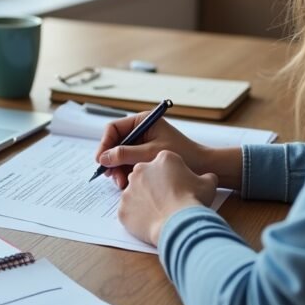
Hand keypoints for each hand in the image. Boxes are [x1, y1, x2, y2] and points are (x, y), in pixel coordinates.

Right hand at [95, 111, 240, 189]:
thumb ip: (126, 154)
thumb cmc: (183, 154)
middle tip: (109, 175)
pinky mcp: (144, 156)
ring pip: (120, 156)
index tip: (100, 160)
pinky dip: (126, 173)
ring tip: (121, 183)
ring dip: (117, 169)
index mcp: (142, 121)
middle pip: (114, 143)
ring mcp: (142, 144)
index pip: (114, 128)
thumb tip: (103, 157)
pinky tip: (128, 183)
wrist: (204, 166)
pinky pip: (128, 163)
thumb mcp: (150, 153)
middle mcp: (140, 130)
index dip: (104, 144)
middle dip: (111, 160)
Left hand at [118, 150, 217, 244]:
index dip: (171, 175)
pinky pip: (128, 210)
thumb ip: (205, 177)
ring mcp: (129, 188)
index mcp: (163, 159)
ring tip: (158, 212)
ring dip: (143, 200)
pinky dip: (136, 216)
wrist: (179, 224)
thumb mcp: (208, 183)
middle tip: (165, 199)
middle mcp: (141, 169)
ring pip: (134, 192)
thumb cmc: (193, 201)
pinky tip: (149, 222)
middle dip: (153, 186)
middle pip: (145, 175)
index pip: (164, 163)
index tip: (176, 186)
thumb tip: (208, 178)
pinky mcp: (122, 207)